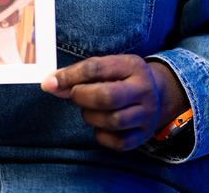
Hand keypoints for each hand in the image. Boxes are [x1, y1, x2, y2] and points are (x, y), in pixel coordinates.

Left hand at [40, 55, 187, 151]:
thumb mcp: (107, 67)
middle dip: (81, 97)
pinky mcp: (143, 135)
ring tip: (89, 109)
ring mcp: (146, 115)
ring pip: (111, 121)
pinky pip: (116, 142)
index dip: (69, 76)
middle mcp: (144, 90)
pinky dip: (101, 135)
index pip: (96, 68)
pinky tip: (100, 124)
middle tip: (76, 95)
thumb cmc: (122, 78)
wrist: (158, 93)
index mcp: (132, 66)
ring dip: (90, 116)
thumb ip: (79, 74)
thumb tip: (50, 84)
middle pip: (106, 97)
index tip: (50, 82)